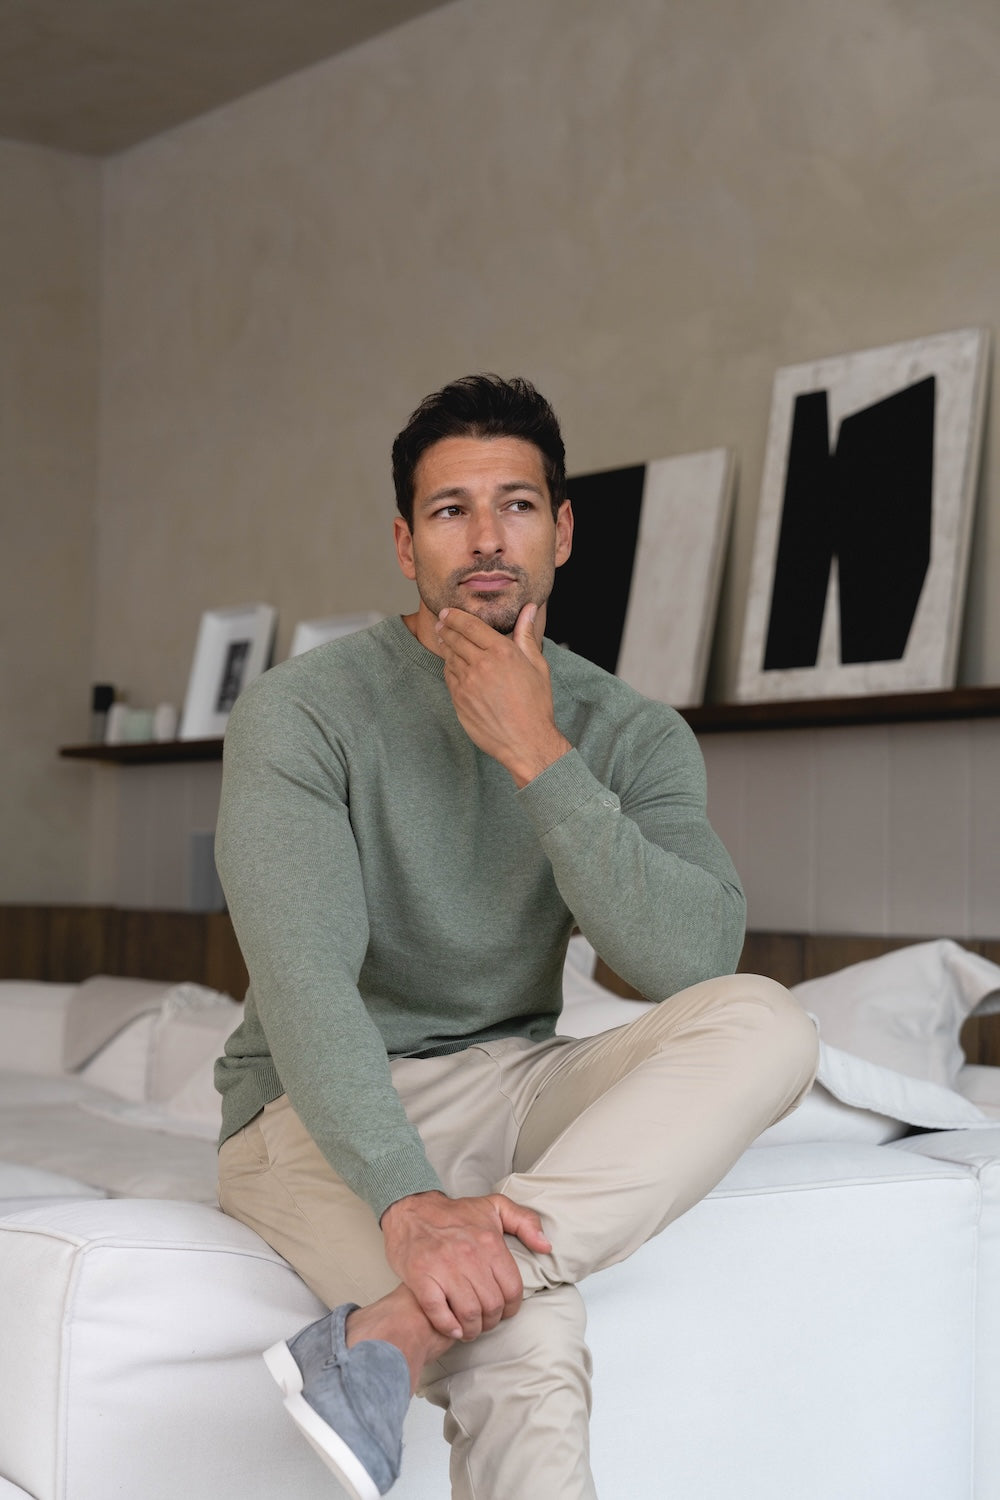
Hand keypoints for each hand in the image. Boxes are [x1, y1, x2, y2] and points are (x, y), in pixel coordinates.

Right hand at [380, 1189, 551, 1340]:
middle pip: (492, 1305)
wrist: (411, 1210)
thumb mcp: (494, 1207)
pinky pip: (439, 1313)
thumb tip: (546, 1246)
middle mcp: (469, 1256)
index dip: (512, 1308)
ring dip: (472, 1329)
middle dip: (492, 1321)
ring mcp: (444, 1268)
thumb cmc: (454, 1214)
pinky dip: (448, 1327)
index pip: (512, 1289)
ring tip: (470, 1328)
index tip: (505, 1311)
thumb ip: (525, 1222)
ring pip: (469, 1313)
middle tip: (485, 1321)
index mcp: (489, 1242)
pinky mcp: (421, 1278)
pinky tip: (453, 1328)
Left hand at [435, 604, 570, 786]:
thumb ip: (526, 634)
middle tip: (441, 623)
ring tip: (444, 641)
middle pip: (455, 638)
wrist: (526, 741)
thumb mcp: (537, 666)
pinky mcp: (459, 699)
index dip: (455, 616)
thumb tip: (530, 609)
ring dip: (445, 647)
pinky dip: (448, 667)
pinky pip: (448, 677)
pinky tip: (452, 665)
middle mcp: (482, 664)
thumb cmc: (536, 704)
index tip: (447, 612)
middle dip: (446, 628)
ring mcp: (467, 682)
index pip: (470, 625)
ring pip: (449, 657)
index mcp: (502, 651)